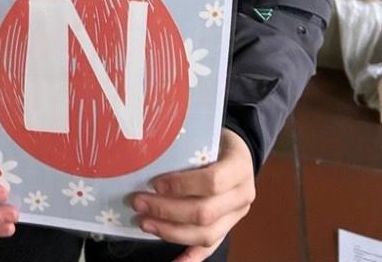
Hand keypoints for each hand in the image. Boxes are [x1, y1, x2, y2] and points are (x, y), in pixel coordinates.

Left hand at [132, 128, 255, 261]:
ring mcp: (237, 216)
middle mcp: (243, 195)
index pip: (212, 182)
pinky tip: (173, 261)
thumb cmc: (218, 140)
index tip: (155, 183)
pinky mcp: (229, 228)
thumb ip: (189, 146)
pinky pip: (210, 247)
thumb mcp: (209, 134)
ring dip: (171, 232)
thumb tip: (150, 150)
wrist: (239, 154)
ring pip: (206, 234)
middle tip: (138, 202)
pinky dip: (190, 257)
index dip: (182, 185)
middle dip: (167, 211)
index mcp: (239, 167)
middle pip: (205, 213)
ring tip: (145, 222)